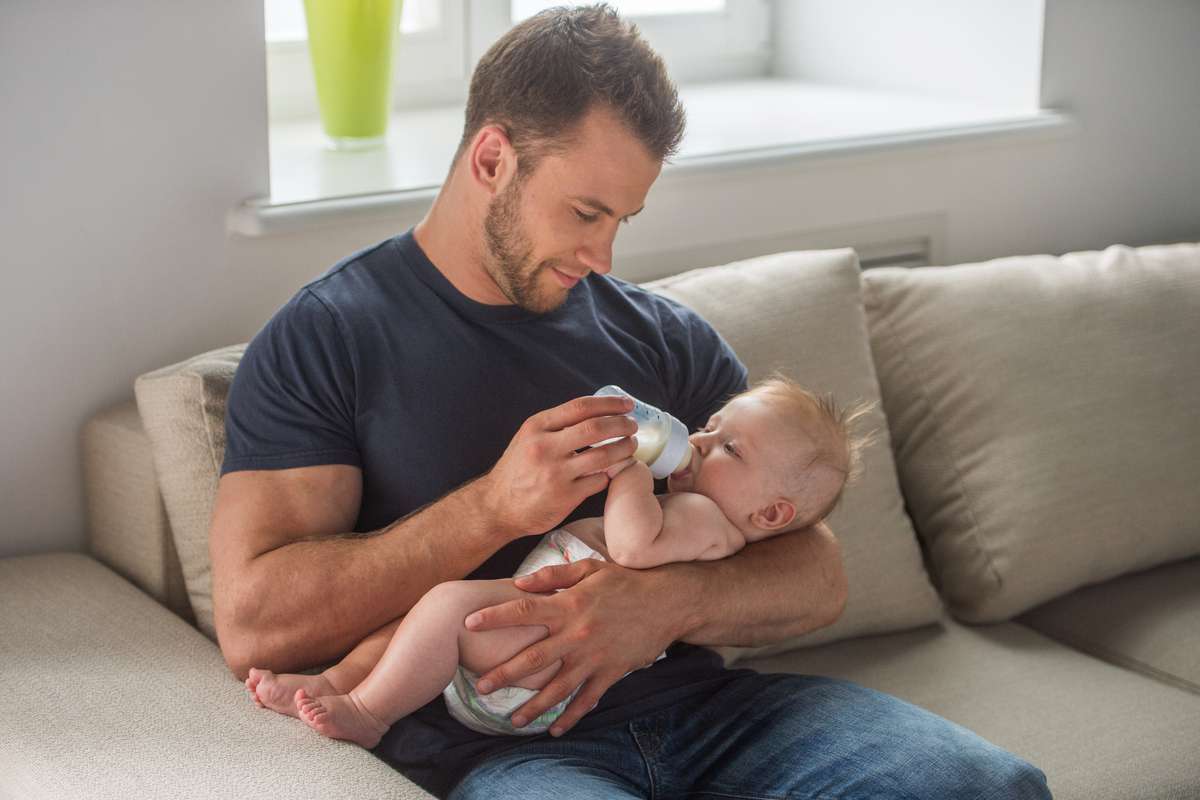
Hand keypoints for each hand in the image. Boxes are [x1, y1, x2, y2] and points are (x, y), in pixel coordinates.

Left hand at [464, 559, 683, 735]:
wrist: (669, 601)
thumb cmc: (626, 581)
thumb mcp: (590, 568)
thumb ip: (553, 575)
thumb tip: (518, 582)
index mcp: (569, 604)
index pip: (524, 610)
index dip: (494, 617)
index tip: (469, 623)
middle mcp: (577, 634)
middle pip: (532, 658)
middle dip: (503, 674)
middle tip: (479, 687)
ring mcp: (594, 657)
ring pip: (557, 688)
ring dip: (533, 706)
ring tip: (512, 720)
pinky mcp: (611, 672)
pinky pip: (587, 699)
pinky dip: (571, 717)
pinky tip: (555, 730)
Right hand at [480, 395, 639, 537]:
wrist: (496, 507)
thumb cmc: (516, 470)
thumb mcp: (528, 438)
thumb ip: (555, 426)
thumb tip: (594, 413)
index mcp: (537, 427)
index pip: (580, 407)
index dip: (609, 404)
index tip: (626, 405)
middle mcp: (545, 447)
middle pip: (596, 428)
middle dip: (621, 425)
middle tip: (632, 426)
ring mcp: (556, 473)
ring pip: (603, 456)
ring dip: (623, 449)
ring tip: (630, 446)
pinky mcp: (565, 497)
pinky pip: (599, 481)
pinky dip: (610, 474)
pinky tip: (614, 471)